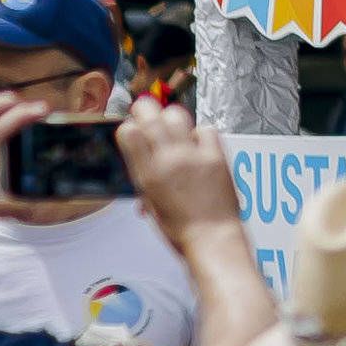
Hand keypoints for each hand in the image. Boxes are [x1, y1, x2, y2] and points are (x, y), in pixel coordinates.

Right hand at [117, 105, 239, 247]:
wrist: (212, 236)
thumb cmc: (180, 228)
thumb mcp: (151, 203)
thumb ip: (146, 179)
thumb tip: (144, 162)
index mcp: (148, 175)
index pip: (130, 133)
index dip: (129, 126)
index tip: (130, 125)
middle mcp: (169, 161)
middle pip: (152, 117)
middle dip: (144, 108)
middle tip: (144, 109)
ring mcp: (194, 155)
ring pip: (178, 116)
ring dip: (170, 116)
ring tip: (169, 122)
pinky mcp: (217, 156)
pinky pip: (206, 130)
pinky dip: (199, 131)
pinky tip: (196, 140)